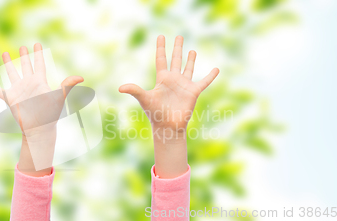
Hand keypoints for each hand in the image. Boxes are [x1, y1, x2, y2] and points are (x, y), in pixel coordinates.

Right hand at [0, 43, 82, 175]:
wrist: (39, 129)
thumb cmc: (50, 114)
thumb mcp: (59, 97)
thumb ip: (68, 85)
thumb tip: (81, 77)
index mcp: (39, 82)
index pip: (38, 64)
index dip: (38, 54)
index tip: (37, 44)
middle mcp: (28, 84)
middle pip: (26, 66)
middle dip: (24, 56)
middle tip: (23, 46)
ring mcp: (18, 91)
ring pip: (12, 73)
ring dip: (8, 64)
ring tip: (5, 53)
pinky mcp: (10, 99)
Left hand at [119, 35, 218, 177]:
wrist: (168, 126)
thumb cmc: (155, 113)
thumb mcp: (144, 99)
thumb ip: (134, 90)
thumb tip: (120, 88)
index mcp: (162, 79)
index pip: (161, 59)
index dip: (161, 48)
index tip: (161, 36)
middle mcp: (173, 80)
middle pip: (175, 60)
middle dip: (177, 48)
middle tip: (179, 36)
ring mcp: (184, 85)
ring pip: (188, 68)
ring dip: (191, 59)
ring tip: (192, 50)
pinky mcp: (193, 92)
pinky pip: (204, 82)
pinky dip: (211, 76)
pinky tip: (216, 69)